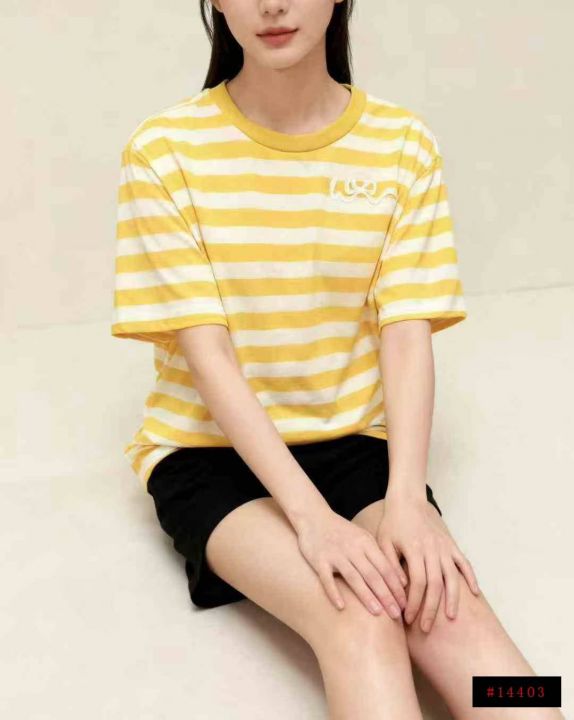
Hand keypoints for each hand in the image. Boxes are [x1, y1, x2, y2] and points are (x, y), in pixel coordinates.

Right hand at [295, 506, 407, 618]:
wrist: (313, 516)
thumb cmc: (342, 531)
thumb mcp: (362, 537)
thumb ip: (378, 556)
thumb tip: (400, 580)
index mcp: (366, 543)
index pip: (385, 567)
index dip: (396, 586)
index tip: (405, 604)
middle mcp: (352, 548)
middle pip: (372, 575)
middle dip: (386, 595)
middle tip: (396, 614)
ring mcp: (335, 554)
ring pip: (353, 577)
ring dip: (366, 596)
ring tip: (377, 613)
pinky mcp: (319, 560)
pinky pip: (327, 578)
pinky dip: (334, 592)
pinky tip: (341, 607)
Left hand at [376, 489, 479, 632]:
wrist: (407, 501)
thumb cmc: (392, 524)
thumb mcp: (383, 542)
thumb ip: (390, 564)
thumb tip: (399, 590)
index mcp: (415, 549)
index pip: (417, 583)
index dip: (413, 602)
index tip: (407, 618)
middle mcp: (432, 550)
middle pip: (436, 585)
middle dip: (431, 609)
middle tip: (425, 627)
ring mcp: (444, 548)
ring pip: (452, 577)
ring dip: (453, 599)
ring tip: (451, 617)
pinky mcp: (451, 545)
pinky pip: (464, 563)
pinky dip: (471, 578)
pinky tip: (475, 593)